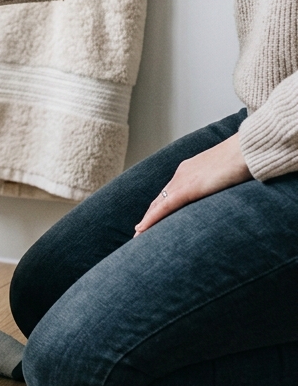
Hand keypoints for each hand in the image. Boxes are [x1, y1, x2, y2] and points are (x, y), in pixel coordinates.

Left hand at [134, 133, 251, 235]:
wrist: (246, 150)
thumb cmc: (243, 160)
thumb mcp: (227, 174)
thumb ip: (220, 183)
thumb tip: (224, 191)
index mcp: (189, 170)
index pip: (170, 192)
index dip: (160, 206)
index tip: (152, 217)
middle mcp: (181, 174)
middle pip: (160, 199)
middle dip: (150, 215)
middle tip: (140, 231)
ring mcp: (182, 181)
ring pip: (158, 205)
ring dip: (147, 221)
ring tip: (138, 235)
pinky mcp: (187, 189)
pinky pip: (164, 207)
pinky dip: (151, 219)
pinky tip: (142, 229)